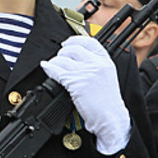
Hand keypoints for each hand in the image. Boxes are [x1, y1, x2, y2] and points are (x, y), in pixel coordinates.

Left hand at [40, 35, 130, 153]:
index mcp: (105, 61)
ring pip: (63, 60)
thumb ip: (95, 65)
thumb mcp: (106, 77)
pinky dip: (49, 68)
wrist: (110, 117)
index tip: (67, 43)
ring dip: (55, 61)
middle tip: (59, 57)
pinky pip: (58, 72)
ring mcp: (86, 73)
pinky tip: (46, 67)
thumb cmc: (108, 102)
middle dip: (63, 52)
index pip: (89, 42)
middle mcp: (96, 64)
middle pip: (74, 49)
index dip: (75, 40)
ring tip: (52, 65)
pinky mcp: (76, 83)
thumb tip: (78, 59)